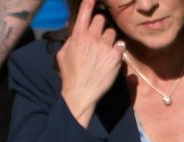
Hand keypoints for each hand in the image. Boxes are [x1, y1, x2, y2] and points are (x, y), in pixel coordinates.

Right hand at [57, 0, 124, 126]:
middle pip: (101, 19)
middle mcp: (92, 38)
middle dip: (101, 23)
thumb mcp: (63, 53)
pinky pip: (120, 44)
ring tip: (105, 46)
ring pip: (112, 32)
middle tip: (100, 31)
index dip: (89, 3)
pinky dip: (118, 47)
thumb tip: (76, 34)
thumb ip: (71, 40)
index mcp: (78, 35)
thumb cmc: (70, 73)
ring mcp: (105, 46)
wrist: (81, 90)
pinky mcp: (115, 56)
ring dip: (110, 36)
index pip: (84, 13)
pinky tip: (114, 53)